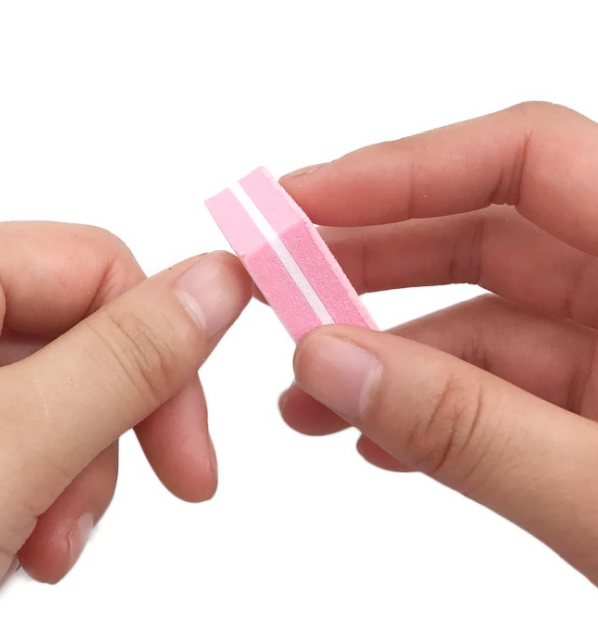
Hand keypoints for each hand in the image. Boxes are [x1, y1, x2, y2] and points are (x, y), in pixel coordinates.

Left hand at [0, 223, 250, 628]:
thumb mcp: (13, 448)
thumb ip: (131, 356)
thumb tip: (223, 278)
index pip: (98, 266)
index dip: (162, 346)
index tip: (192, 443)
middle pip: (83, 337)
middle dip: (114, 429)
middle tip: (114, 509)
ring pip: (61, 400)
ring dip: (75, 476)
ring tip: (38, 548)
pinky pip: (25, 443)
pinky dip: (38, 499)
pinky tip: (8, 550)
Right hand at [279, 102, 597, 583]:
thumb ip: (471, 430)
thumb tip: (332, 365)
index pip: (528, 159)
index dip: (403, 168)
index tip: (304, 201)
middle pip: (485, 231)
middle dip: (368, 261)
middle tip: (281, 287)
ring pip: (477, 317)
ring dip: (382, 351)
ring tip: (305, 390)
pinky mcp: (597, 411)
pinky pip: (494, 384)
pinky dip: (426, 406)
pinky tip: (374, 438)